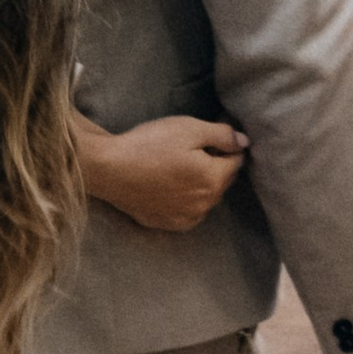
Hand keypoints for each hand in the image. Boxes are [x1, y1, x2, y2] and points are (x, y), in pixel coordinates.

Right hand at [73, 111, 247, 233]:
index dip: (225, 145)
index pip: (236, 160)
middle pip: (222, 180)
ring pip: (206, 197)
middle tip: (190, 148)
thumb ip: (222, 135)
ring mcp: (185, 218)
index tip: (207, 136)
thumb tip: (244, 142)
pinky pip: (189, 211)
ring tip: (177, 165)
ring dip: (201, 183)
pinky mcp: (167, 224)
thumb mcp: (188, 129)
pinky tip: (169, 184)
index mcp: (213, 180)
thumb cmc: (148, 145)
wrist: (108, 169)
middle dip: (215, 164)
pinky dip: (186, 199)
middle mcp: (204, 205)